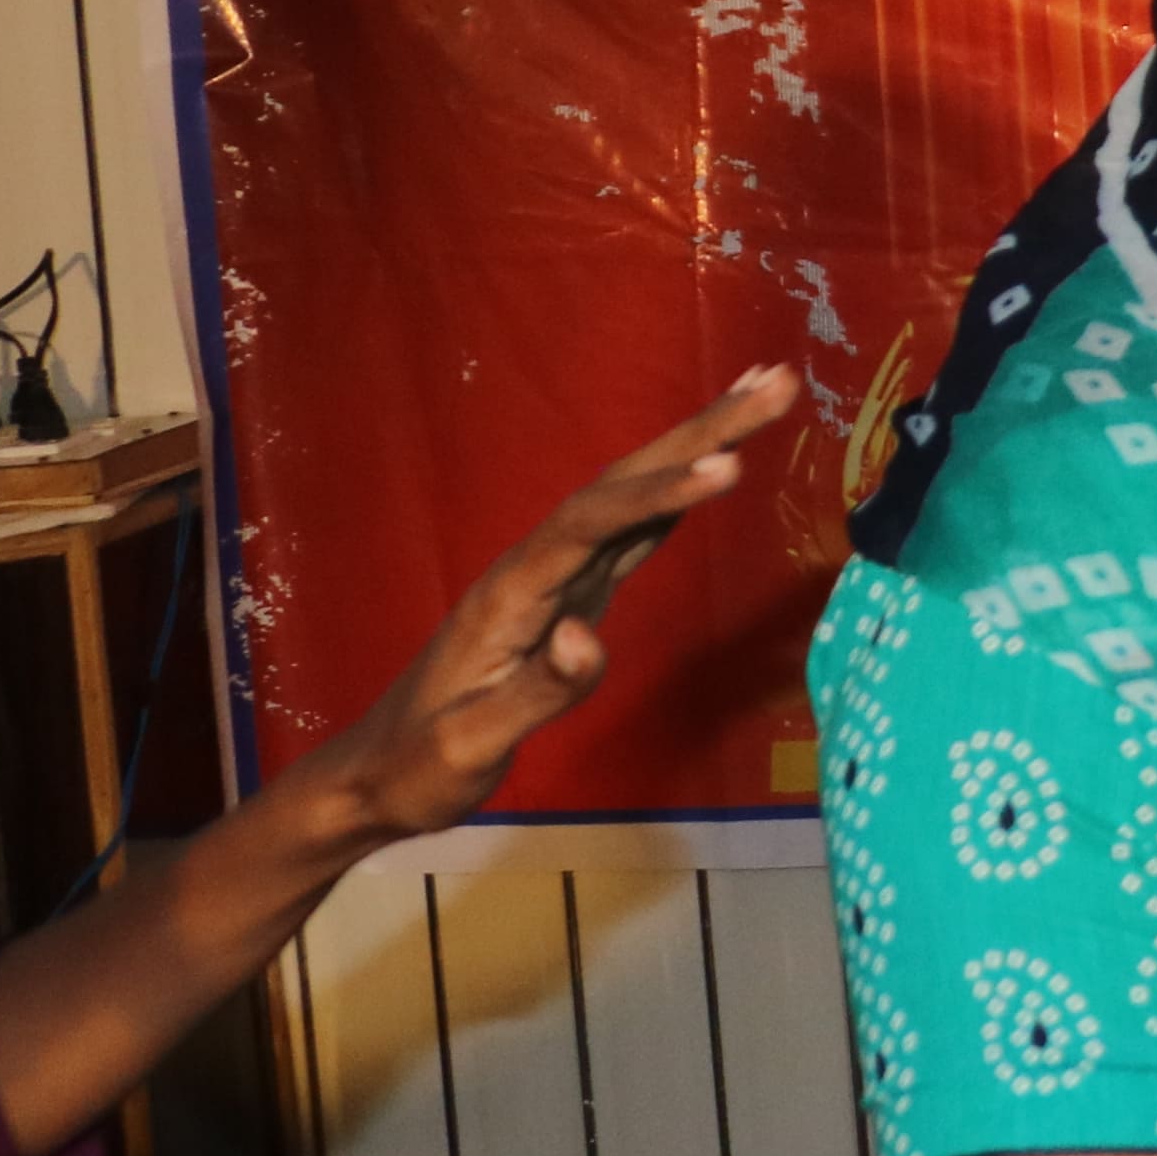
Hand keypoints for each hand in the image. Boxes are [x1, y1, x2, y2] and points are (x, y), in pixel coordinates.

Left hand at [295, 367, 801, 844]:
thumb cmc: (422, 765)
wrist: (379, 773)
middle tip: (778, 382)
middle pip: (621, 484)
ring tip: (762, 395)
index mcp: (512, 594)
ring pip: (632, 495)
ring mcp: (555, 578)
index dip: (659, 494)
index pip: (592, 524)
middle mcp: (535, 567)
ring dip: (697, 444)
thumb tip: (586, 636)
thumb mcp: (471, 744)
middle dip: (699, 432)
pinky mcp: (572, 595)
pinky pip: (635, 529)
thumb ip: (535, 692)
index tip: (732, 467)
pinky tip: (712, 468)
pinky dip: (679, 491)